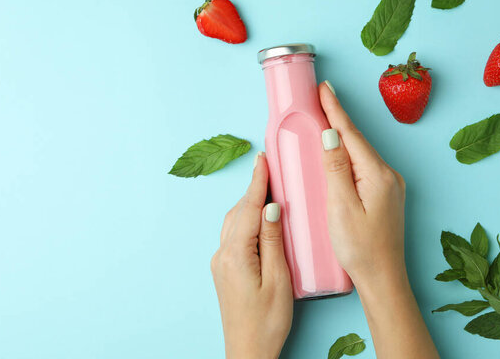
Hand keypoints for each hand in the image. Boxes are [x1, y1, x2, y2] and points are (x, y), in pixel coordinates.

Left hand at [211, 152, 292, 358]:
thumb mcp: (279, 280)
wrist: (246, 350)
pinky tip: (257, 220)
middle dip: (252, 189)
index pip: (248, 209)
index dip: (256, 182)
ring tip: (265, 189)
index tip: (261, 159)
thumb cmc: (267, 321)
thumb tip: (271, 208)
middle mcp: (222, 254)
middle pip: (237, 212)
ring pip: (233, 222)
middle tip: (267, 169)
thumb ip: (273, 241)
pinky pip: (232, 235)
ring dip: (247, 204)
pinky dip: (244, 220)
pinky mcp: (223, 270)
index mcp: (236, 254)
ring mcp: (220, 262)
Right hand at [319, 82, 405, 284]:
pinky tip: (338, 152)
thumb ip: (335, 168)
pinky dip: (348, 154)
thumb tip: (330, 134)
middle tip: (320, 96)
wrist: (383, 279)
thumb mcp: (341, 207)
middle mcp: (388, 175)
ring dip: (342, 135)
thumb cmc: (360, 248)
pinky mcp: (384, 194)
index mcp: (377, 175)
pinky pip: (363, 165)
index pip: (351, 134)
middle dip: (337, 117)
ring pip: (360, 152)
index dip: (335, 110)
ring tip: (325, 118)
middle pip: (357, 140)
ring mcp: (388, 185)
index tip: (324, 88)